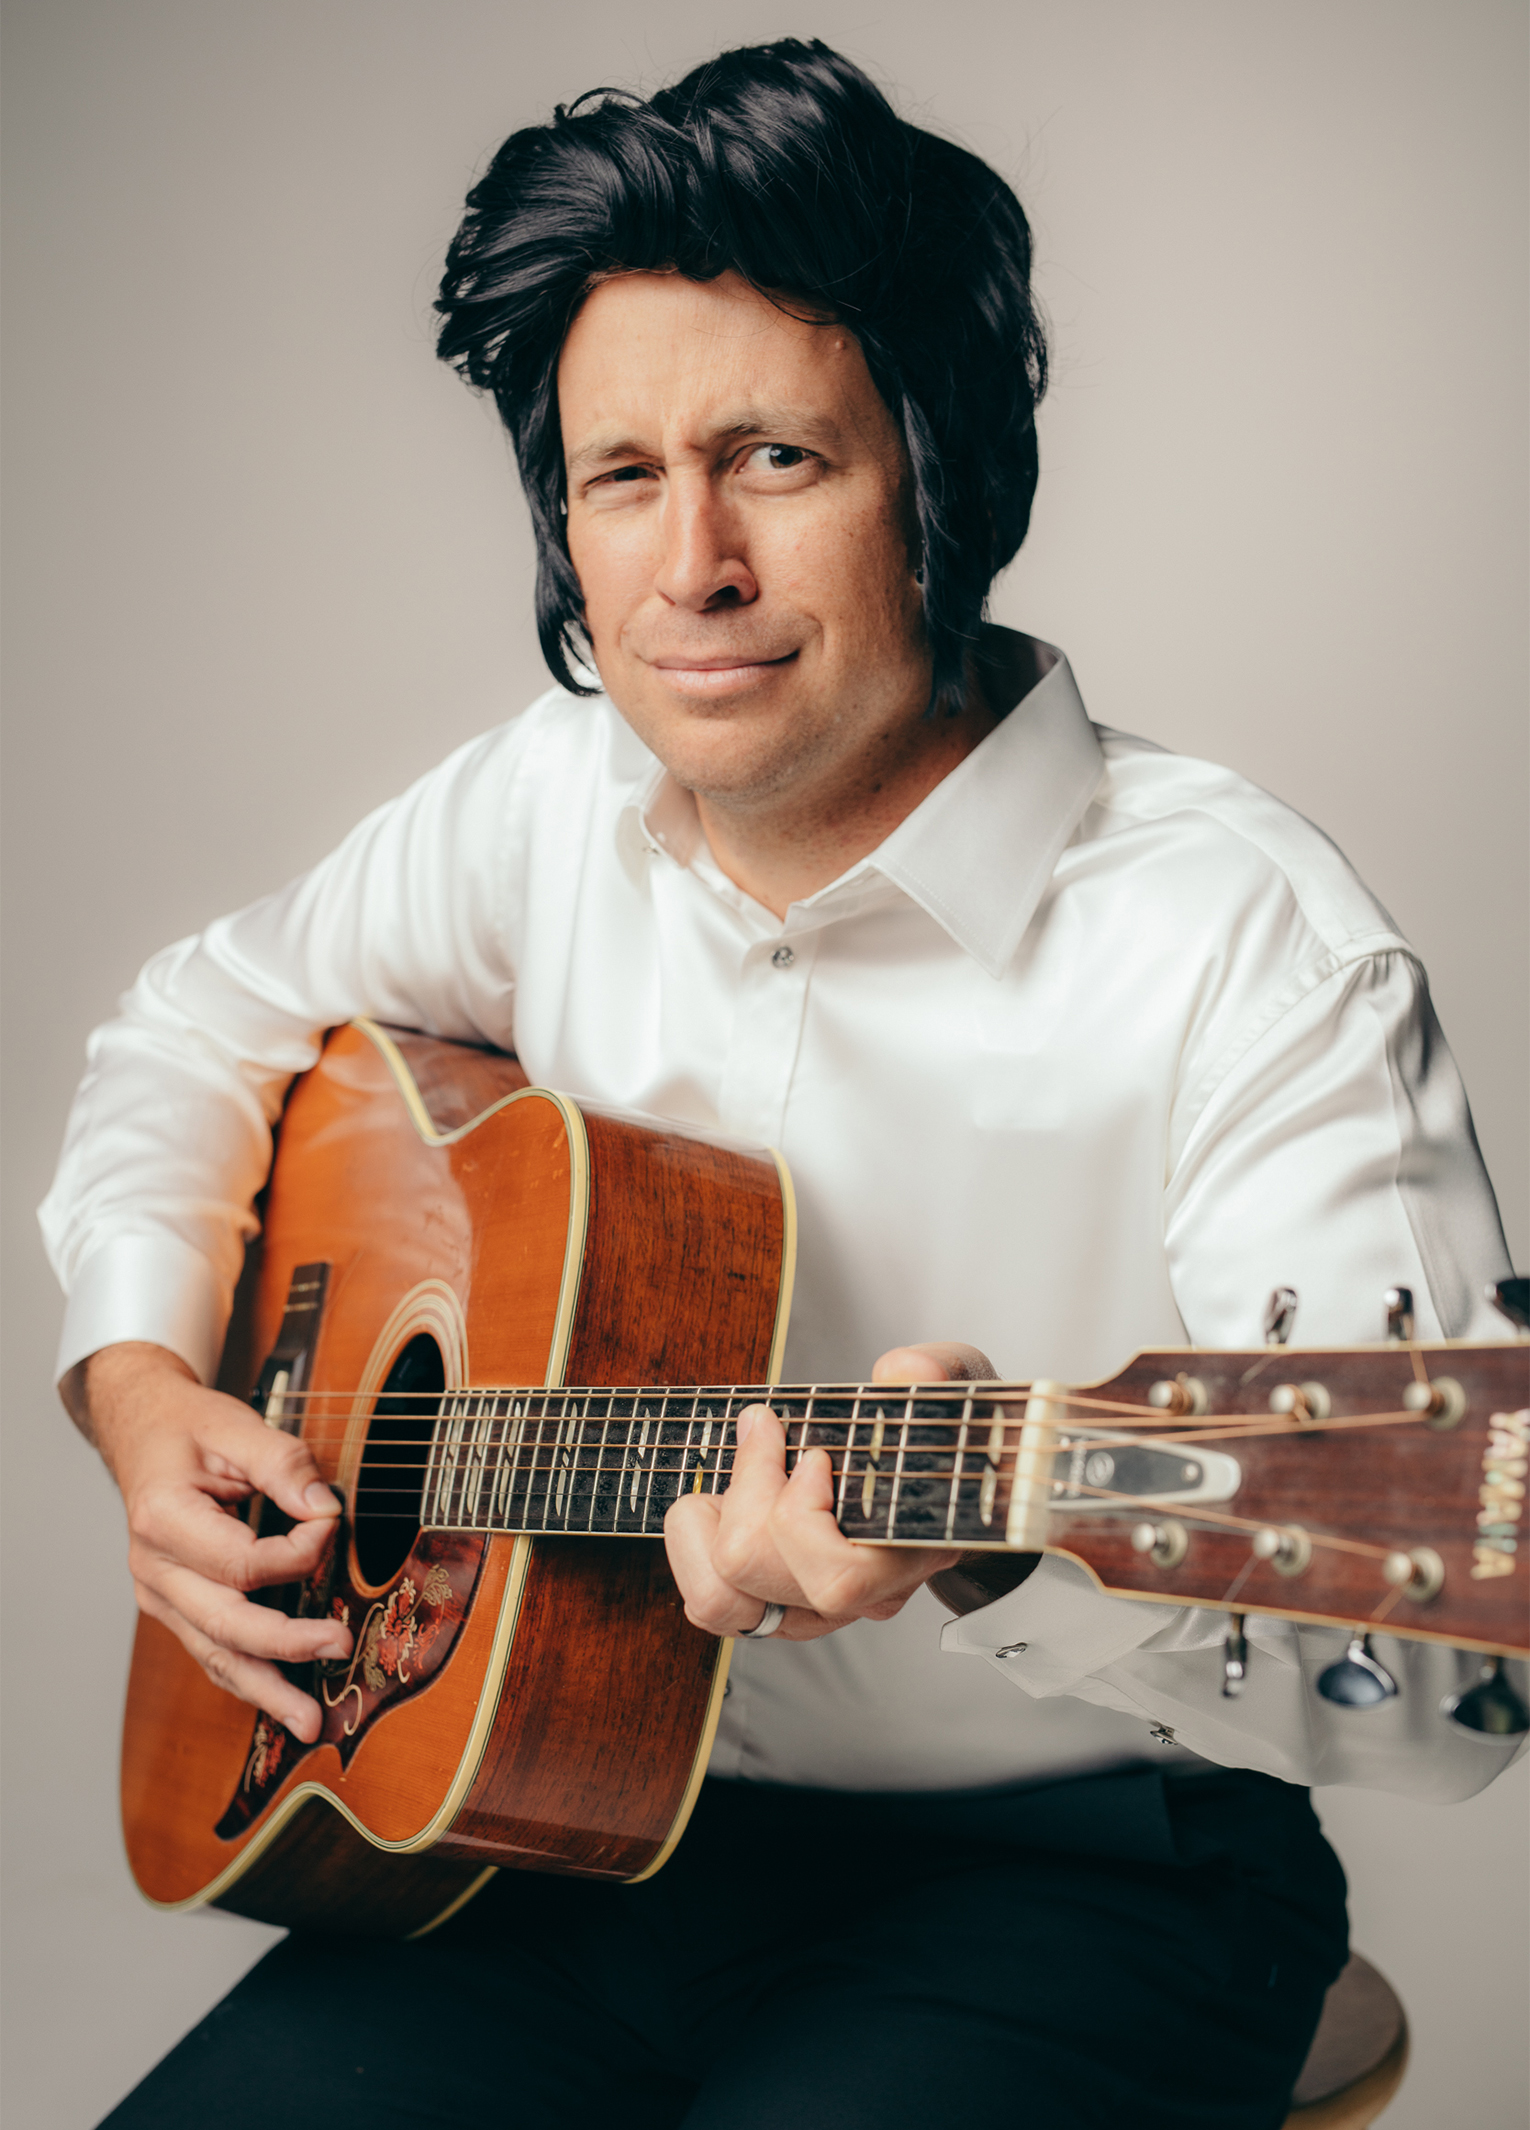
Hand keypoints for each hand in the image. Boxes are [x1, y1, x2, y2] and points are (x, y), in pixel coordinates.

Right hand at [63, 1342, 351, 1740]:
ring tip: (309, 1722)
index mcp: (162, 1519)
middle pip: (224, 1624)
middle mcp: (153, 1569)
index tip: (332, 1521)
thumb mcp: (236, 1426)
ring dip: (264, 1690)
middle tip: (337, 1647)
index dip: (298, 1550)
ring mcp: (159, 1596)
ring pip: (214, 1654)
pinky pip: (212, 1649)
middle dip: (285, 1644)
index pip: (241, 1562)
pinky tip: (280, 1700)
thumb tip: (324, 1509)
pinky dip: (247, 1676)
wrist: (143, 1433)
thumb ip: (284, 1464)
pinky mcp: (174, 1607)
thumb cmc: (189, 1429)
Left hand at [663, 1341, 995, 1640]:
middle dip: (744, 1486)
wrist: (955, 1474)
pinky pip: (705, 1601)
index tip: (814, 1453)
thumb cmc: (948, 1435)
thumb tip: (906, 1369)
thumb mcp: (953, 1388)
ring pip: (716, 1600)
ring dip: (710, 1523)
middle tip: (766, 1431)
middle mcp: (856, 1599)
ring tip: (741, 1475)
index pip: (835, 1578)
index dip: (801, 1513)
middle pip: (749, 1569)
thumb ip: (937, 1371)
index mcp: (905, 1555)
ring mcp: (811, 1611)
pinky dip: (695, 1544)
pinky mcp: (774, 1608)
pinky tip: (728, 1500)